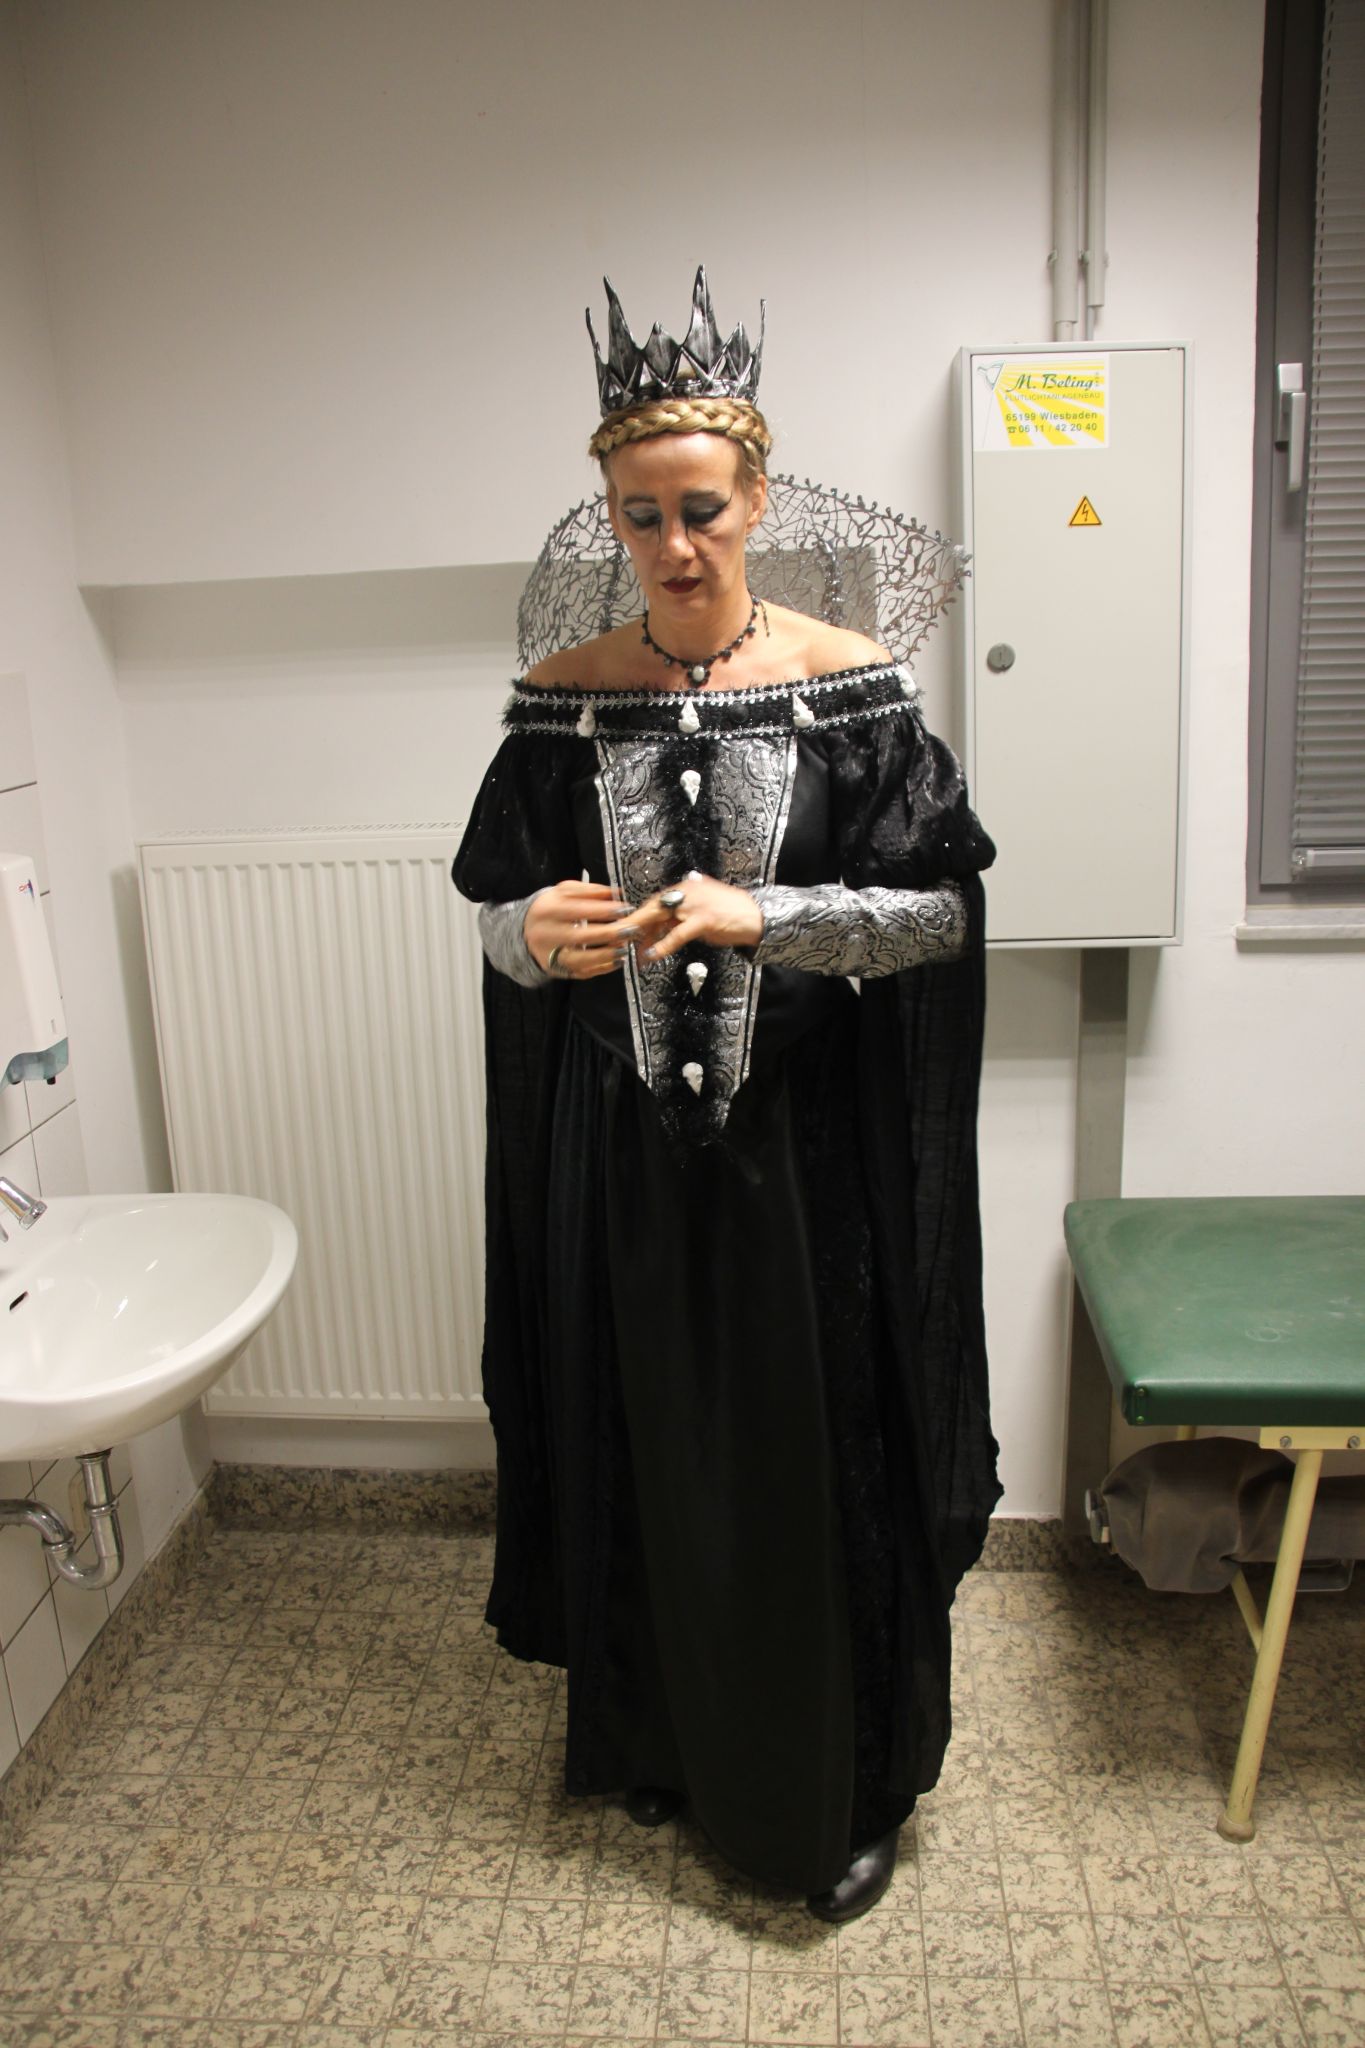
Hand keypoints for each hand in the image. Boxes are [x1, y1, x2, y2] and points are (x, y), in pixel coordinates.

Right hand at [524, 881, 633, 978]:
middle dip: (610, 933)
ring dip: (607, 955)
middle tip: (632, 929)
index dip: (604, 910)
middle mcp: (545, 934)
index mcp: (547, 910)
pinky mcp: (556, 970)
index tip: (626, 908)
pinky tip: (618, 961)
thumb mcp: (564, 892)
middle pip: (581, 936)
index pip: (578, 910)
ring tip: (626, 948)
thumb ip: (590, 891)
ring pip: (581, 959)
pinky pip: (581, 972)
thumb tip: (617, 893)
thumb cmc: (551, 907)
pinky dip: (602, 968)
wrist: (524, 930)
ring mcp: (550, 955)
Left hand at [621, 871, 763, 964]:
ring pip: (660, 919)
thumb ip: (680, 915)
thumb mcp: (700, 909)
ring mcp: (694, 905)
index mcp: (686, 886)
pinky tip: (651, 955)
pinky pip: (676, 934)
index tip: (628, 928)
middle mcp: (687, 891)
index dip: (640, 915)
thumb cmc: (729, 914)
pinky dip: (662, 946)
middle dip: (635, 924)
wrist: (756, 916)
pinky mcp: (702, 920)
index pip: (656, 901)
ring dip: (644, 936)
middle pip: (653, 907)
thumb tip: (657, 929)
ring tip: (632, 951)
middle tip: (620, 939)